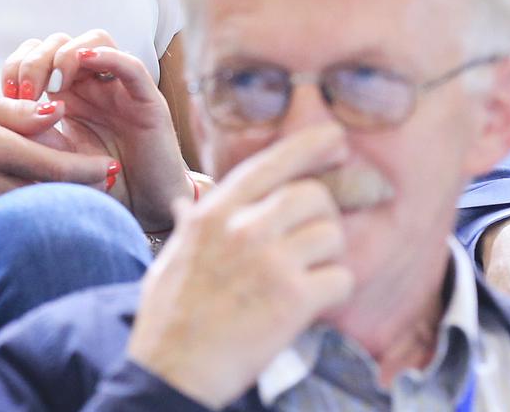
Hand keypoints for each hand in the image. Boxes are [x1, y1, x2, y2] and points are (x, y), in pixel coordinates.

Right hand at [0, 91, 117, 229]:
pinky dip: (27, 217)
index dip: (88, 170)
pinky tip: (40, 208)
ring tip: (82, 197)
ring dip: (59, 207)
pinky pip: (4, 225)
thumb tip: (58, 112)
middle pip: (49, 196)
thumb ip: (16, 111)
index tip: (112, 168)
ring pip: (29, 214)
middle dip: (83, 192)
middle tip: (109, 185)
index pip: (53, 165)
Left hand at [2, 31, 189, 230]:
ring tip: (53, 86)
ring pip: (95, 40)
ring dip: (66, 55)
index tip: (6, 96)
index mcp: (67, 94)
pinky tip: (86, 61)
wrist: (145, 208)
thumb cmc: (100, 185)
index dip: (17, 66)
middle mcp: (93, 83)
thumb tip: (2, 116)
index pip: (37, 54)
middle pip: (60, 42)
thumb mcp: (55, 160)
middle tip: (25, 94)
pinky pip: (130, 65)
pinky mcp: (147, 100)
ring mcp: (120, 88)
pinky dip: (107, 56)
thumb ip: (33, 137)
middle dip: (35, 61)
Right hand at [126, 124, 355, 408]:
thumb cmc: (168, 319)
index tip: (336, 139)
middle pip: (312, 195)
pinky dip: (335, 292)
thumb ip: (190, 226)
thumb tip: (186, 205)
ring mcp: (270, 263)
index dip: (308, 146)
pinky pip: (341, 279)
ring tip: (308, 277)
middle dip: (321, 217)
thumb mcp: (171, 257)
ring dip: (329, 257)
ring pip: (332, 235)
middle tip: (312, 241)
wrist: (172, 371)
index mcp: (213, 214)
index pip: (270, 163)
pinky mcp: (293, 300)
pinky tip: (314, 304)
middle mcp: (243, 229)